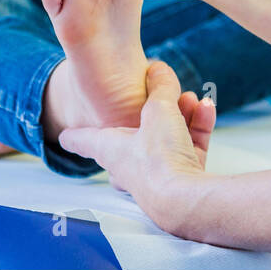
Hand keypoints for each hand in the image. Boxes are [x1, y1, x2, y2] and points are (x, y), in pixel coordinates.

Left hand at [58, 60, 216, 235]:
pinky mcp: (182, 179)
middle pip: (132, 136)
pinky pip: (188, 147)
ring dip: (182, 114)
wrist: (184, 200)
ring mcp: (157, 174)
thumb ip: (160, 87)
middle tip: (159, 97)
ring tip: (192, 97)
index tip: (63, 136)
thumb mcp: (158, 110)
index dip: (74, 136)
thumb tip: (158, 69)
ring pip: (166, 138)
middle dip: (148, 115)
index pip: (84, 141)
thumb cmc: (158, 157)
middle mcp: (130, 164)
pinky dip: (197, 126)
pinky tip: (207, 108)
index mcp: (110, 149)